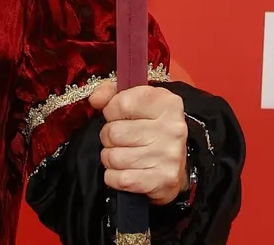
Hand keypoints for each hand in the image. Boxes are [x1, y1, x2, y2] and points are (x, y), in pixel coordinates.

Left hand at [88, 80, 188, 205]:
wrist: (178, 164)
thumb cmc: (151, 128)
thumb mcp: (135, 101)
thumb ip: (111, 92)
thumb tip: (95, 99)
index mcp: (167, 103)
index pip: (119, 104)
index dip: (111, 112)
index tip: (119, 117)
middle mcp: (172, 129)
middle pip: (113, 133)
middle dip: (109, 137)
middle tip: (122, 140)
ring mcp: (168, 156)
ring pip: (112, 157)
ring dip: (111, 158)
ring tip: (126, 155)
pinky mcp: (162, 181)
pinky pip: (118, 179)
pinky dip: (115, 177)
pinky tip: (127, 171)